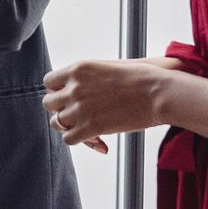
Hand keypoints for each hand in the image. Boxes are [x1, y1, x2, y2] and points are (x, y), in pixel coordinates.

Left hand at [42, 55, 184, 153]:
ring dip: (70, 126)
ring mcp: (80, 108)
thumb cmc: (142, 78)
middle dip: (61, 109)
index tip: (68, 97)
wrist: (159, 93)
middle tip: (76, 113)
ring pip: (56, 122)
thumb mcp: (108, 67)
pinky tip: (97, 139)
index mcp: (79, 68)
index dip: (58, 91)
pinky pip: (68, 139)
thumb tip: (78, 86)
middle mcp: (74, 87)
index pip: (49, 82)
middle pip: (48, 103)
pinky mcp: (90, 128)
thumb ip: (88, 77)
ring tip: (86, 127)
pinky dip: (80, 141)